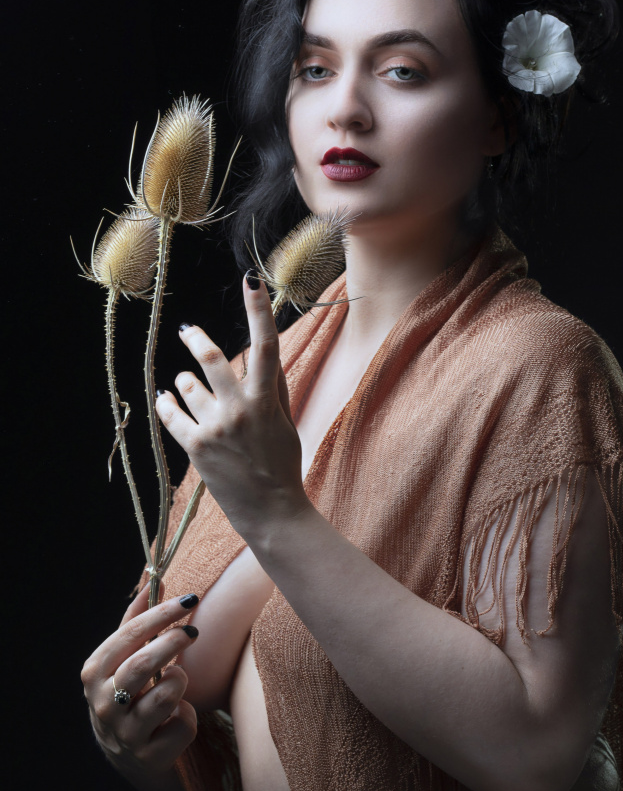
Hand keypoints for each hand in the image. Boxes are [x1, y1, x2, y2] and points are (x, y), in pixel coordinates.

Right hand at [81, 584, 199, 790]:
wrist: (131, 756)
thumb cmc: (130, 692)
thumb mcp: (125, 658)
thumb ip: (137, 621)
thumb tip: (155, 580)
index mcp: (95, 673)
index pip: (130, 634)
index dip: (162, 613)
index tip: (190, 598)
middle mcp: (104, 704)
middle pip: (144, 663)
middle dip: (173, 642)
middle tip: (191, 632)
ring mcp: (125, 734)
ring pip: (165, 695)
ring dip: (180, 681)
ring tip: (176, 680)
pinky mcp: (149, 757)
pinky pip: (182, 725)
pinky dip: (188, 716)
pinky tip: (177, 716)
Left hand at [155, 274, 312, 541]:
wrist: (270, 511)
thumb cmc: (281, 464)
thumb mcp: (284, 421)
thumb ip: (272, 386)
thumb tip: (266, 354)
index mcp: (267, 400)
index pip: (265, 345)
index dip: (258, 310)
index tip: (251, 279)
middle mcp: (240, 409)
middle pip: (211, 359)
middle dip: (196, 340)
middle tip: (188, 331)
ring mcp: (215, 428)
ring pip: (188, 386)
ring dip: (185, 383)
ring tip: (187, 389)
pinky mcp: (196, 448)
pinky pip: (171, 413)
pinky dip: (168, 403)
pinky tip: (168, 399)